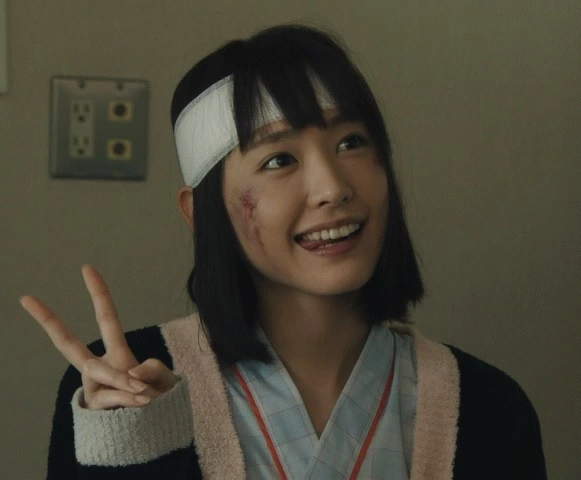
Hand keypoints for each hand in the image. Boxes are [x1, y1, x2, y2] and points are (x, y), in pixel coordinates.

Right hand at [20, 265, 177, 409]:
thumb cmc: (161, 397)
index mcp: (117, 353)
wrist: (158, 429)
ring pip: (102, 372)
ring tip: (145, 393)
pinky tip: (142, 401)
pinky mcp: (94, 407)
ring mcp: (93, 388)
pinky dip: (130, 397)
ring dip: (124, 381)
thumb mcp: (164, 378)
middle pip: (67, 343)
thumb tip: (129, 373)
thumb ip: (152, 370)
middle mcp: (98, 368)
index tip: (87, 267)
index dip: (99, 293)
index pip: (107, 318)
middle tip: (25, 298)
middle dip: (48, 321)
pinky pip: (112, 396)